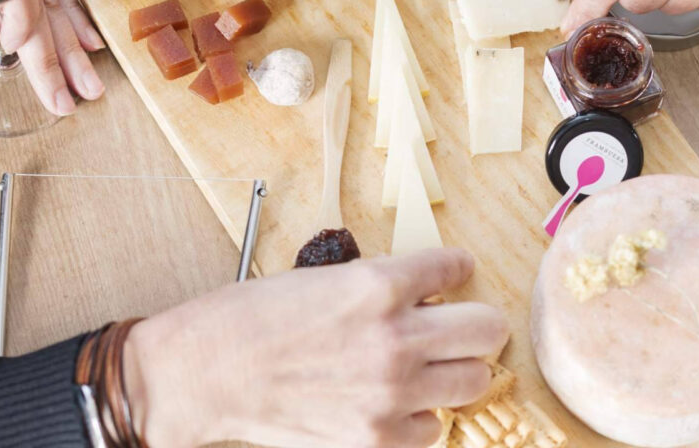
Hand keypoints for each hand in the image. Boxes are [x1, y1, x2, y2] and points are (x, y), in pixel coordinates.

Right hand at [126, 248, 508, 447]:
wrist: (210, 372)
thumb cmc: (254, 317)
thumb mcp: (323, 279)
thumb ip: (380, 287)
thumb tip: (425, 298)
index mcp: (379, 285)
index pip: (456, 268)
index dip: (456, 270)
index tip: (453, 276)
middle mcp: (396, 338)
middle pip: (488, 330)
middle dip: (474, 324)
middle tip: (457, 326)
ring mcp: (391, 393)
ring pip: (474, 381)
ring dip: (454, 370)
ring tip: (426, 366)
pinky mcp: (377, 438)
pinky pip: (433, 427)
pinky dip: (420, 414)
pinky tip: (392, 401)